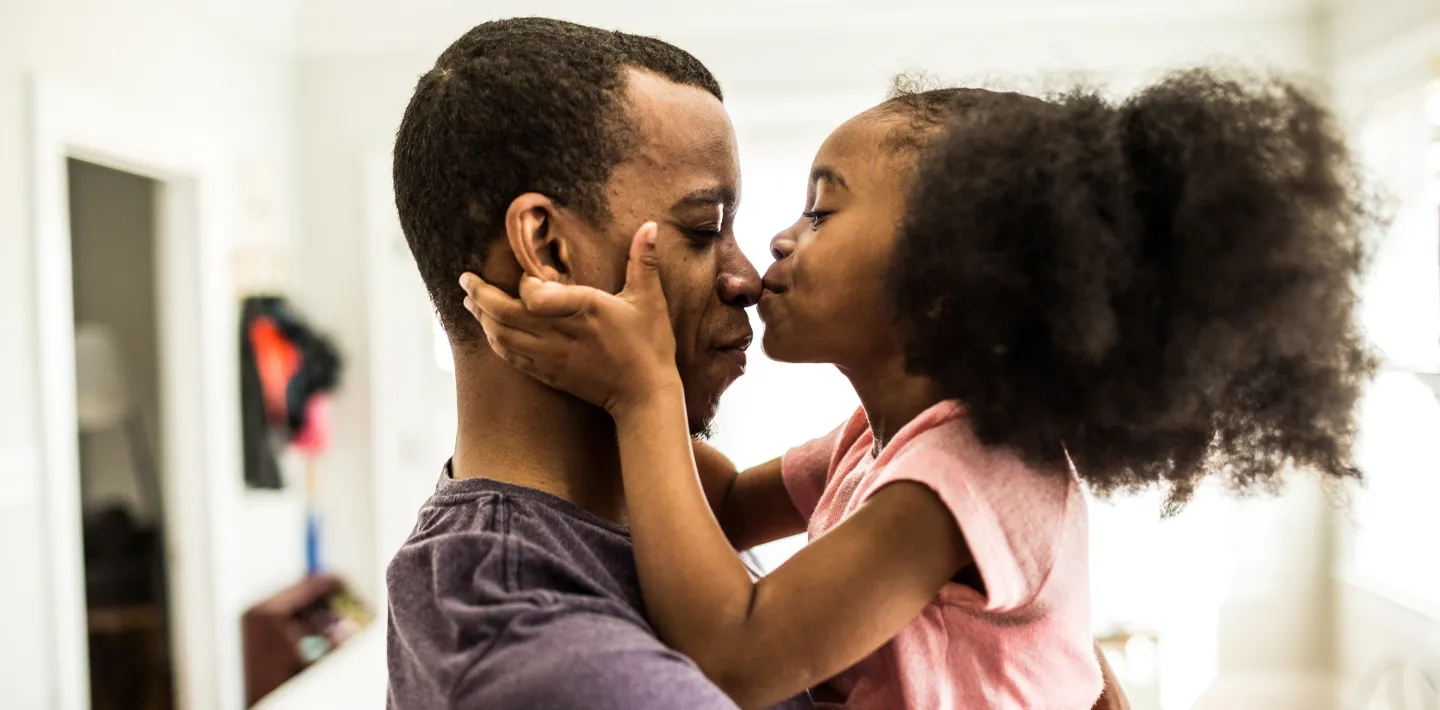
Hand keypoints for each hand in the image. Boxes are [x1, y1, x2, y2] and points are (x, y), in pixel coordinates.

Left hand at [460, 222, 681, 415]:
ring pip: (502, 336)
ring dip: (482, 318)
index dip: (524, 283)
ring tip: (470, 302)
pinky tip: (489, 331)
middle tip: (465, 279)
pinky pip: (510, 357)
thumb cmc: (649, 345)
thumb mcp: (649, 299)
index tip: (525, 275)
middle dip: (480, 295)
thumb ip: (644, 260)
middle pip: (505, 314)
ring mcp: (551, 357)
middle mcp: (560, 334)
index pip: (534, 295)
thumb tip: (651, 225)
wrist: (644, 395)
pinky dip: (495, 342)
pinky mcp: (548, 375)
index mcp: (583, 309)